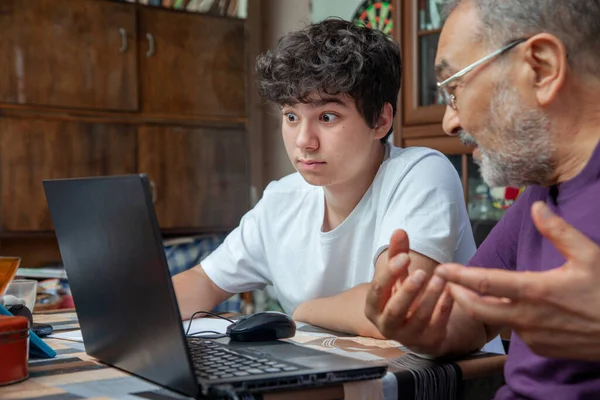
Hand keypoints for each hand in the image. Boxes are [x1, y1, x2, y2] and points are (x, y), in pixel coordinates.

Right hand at [364, 230, 453, 355]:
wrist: (417, 328)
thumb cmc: (402, 297)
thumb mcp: (397, 276)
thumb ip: (397, 254)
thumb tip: (400, 230)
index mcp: (374, 308)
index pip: (377, 290)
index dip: (390, 273)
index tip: (405, 257)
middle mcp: (387, 325)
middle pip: (394, 309)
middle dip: (408, 291)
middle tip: (421, 272)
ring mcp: (408, 336)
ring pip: (418, 318)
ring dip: (430, 296)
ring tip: (441, 278)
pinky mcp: (428, 341)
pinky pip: (437, 324)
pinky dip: (444, 307)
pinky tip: (451, 290)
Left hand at [436, 201, 599, 360]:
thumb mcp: (589, 255)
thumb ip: (559, 231)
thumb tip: (538, 206)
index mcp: (535, 291)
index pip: (485, 283)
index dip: (459, 276)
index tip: (442, 269)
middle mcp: (528, 317)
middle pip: (478, 309)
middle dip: (457, 296)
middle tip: (446, 282)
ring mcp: (533, 337)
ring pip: (497, 320)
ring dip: (483, 306)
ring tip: (474, 291)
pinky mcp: (541, 348)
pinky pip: (517, 332)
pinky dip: (508, 319)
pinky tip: (513, 307)